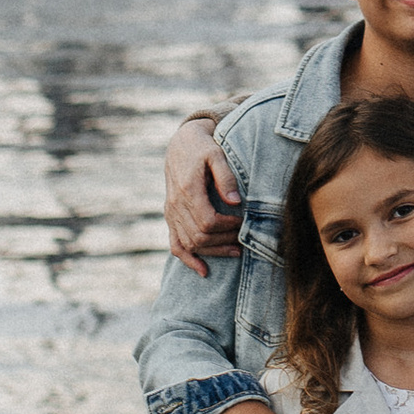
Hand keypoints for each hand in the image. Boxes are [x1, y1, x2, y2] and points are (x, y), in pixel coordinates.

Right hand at [166, 118, 241, 267]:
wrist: (181, 144)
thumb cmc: (202, 147)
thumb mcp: (216, 154)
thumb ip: (226, 177)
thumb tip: (235, 202)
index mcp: (188, 190)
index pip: (207, 222)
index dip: (227, 227)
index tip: (241, 222)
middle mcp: (176, 205)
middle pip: (199, 236)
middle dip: (224, 241)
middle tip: (243, 238)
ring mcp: (171, 212)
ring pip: (189, 244)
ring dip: (212, 252)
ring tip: (235, 251)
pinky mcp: (170, 216)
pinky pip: (175, 244)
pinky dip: (188, 259)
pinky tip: (203, 270)